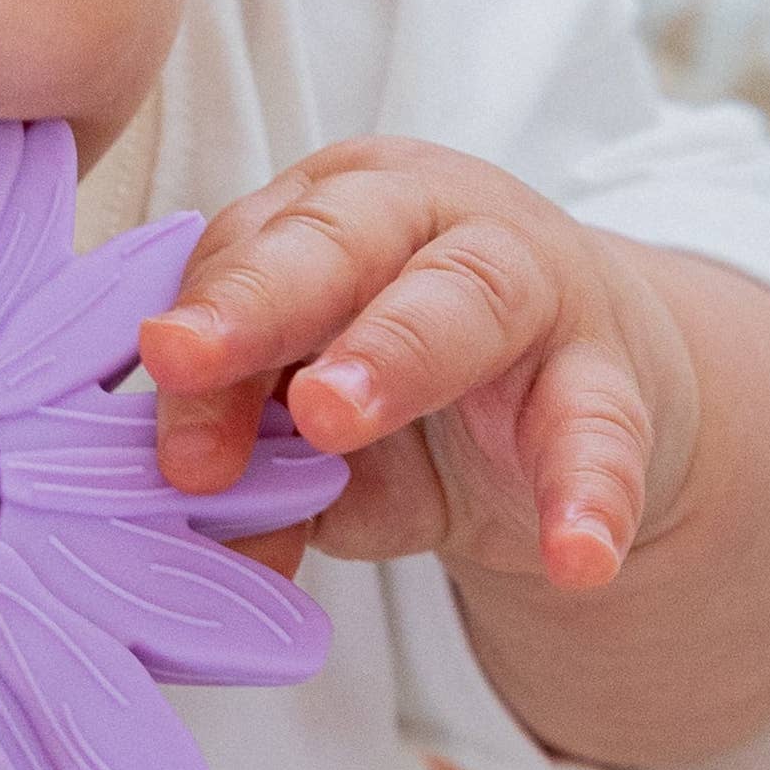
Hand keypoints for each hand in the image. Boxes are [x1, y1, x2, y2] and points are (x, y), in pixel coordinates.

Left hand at [136, 142, 700, 592]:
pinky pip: (601, 434)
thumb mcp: (319, 418)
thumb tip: (202, 545)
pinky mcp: (612, 381)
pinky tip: (576, 558)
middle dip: (262, 299)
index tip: (157, 382)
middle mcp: (433, 220)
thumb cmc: (418, 384)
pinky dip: (589, 497)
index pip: (251, 254)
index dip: (201, 323)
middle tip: (187, 359)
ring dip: (390, 357)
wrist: (585, 407)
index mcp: (336, 210)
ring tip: (328, 424)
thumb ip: (257, 466)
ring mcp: (536, 291)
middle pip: (343, 242)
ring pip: (467, 300)